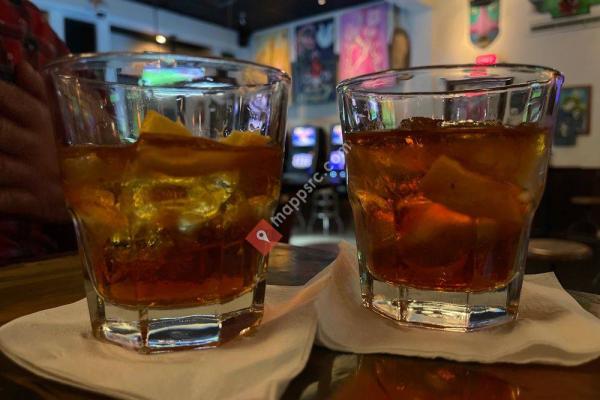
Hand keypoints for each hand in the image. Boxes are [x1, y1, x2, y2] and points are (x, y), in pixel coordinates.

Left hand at [0, 61, 68, 222]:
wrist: (103, 195)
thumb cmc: (71, 152)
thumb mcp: (58, 121)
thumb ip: (37, 94)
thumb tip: (22, 66)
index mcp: (42, 122)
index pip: (16, 101)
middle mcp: (36, 147)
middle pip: (1, 133)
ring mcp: (33, 177)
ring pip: (0, 168)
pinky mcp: (33, 204)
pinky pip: (5, 202)